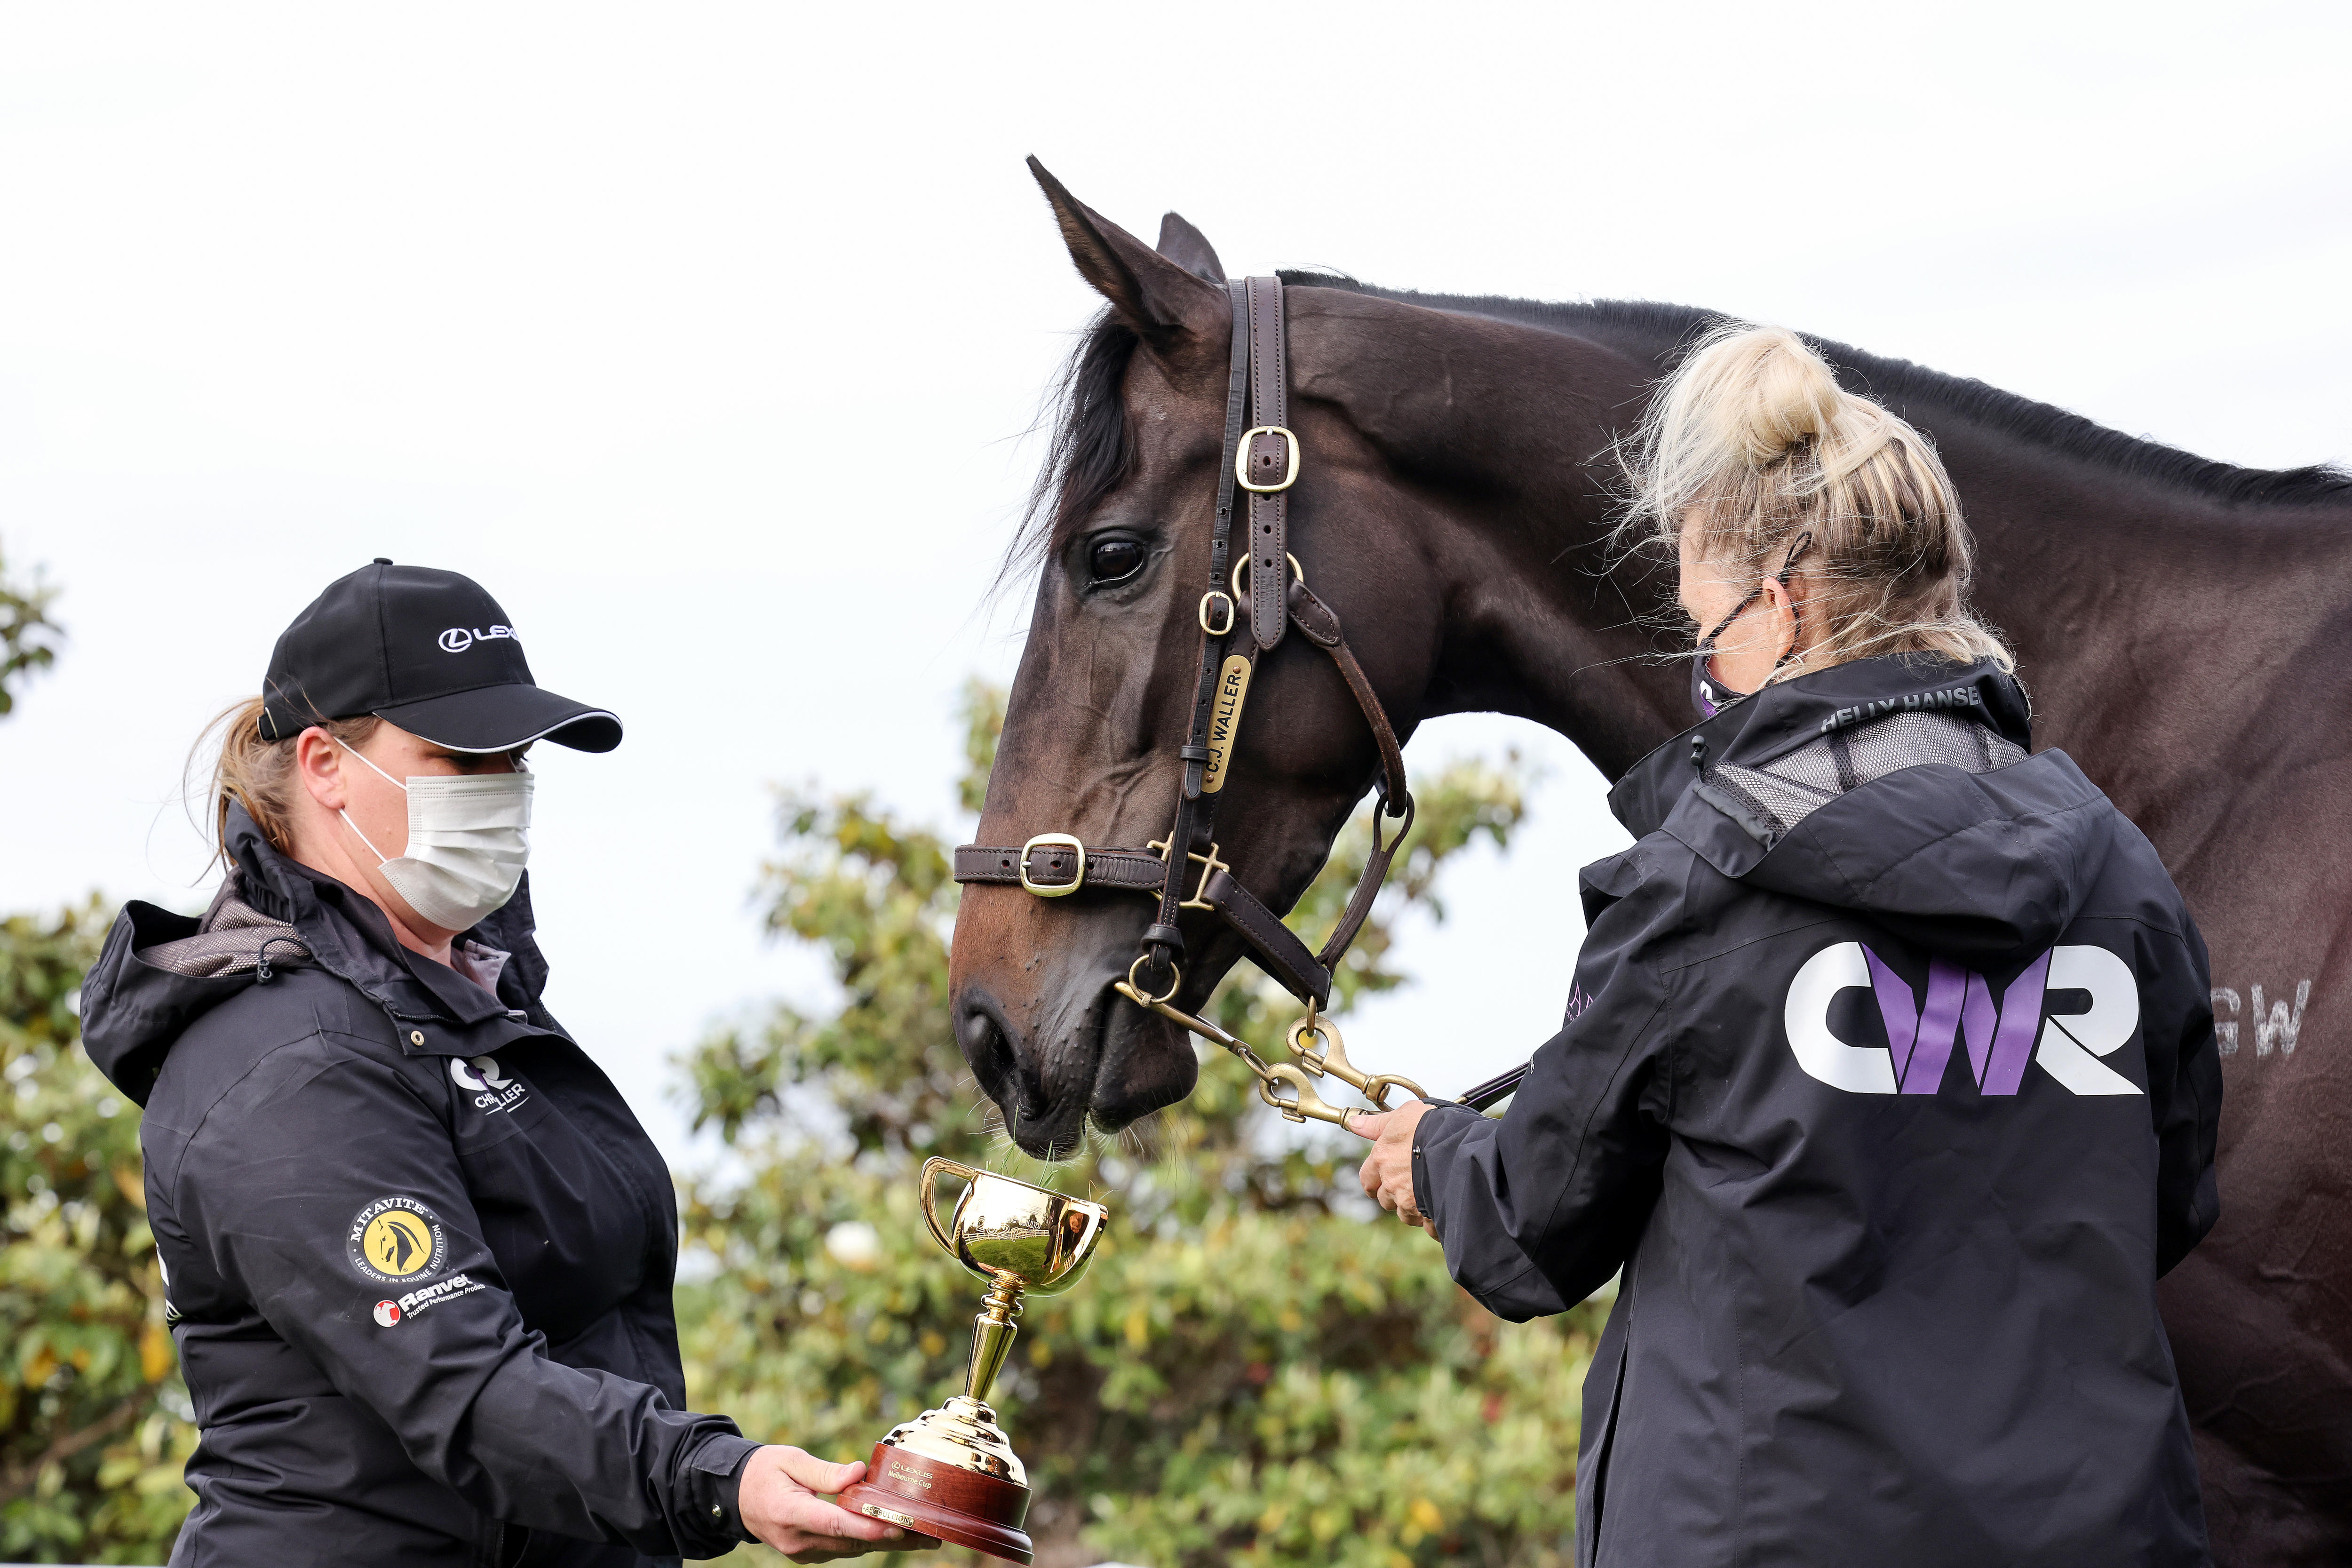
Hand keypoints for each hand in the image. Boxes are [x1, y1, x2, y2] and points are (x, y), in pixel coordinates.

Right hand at [736, 1446, 935, 1562]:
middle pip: (851, 1542)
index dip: (868, 1529)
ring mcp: (802, 1552)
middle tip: (930, 1535)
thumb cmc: (764, 1470)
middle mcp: (797, 1540)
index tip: (898, 1528)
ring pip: (850, 1549)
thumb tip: (859, 1474)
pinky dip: (867, 1541)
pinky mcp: (807, 1553)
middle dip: (892, 1538)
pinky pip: (842, 1549)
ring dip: (886, 1543)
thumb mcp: (790, 1460)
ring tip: (924, 1536)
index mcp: (789, 1512)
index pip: (835, 1524)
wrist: (735, 1496)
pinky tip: (894, 1533)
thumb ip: (825, 1471)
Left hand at [1351, 1101, 1436, 1236]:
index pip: (1367, 1179)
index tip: (1381, 1181)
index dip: (1375, 1182)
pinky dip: (1434, 1221)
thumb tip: (1354, 1124)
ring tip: (1428, 1195)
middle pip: (1385, 1199)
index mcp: (1381, 1159)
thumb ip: (1377, 1124)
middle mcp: (1391, 1183)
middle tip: (1411, 1184)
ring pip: (1405, 1214)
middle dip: (1395, 1195)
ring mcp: (1409, 1200)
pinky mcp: (1428, 1213)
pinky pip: (1429, 1226)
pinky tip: (1442, 1209)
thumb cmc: (1431, 1125)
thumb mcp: (1403, 1115)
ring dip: (1413, 1209)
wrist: (1459, 1144)